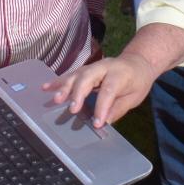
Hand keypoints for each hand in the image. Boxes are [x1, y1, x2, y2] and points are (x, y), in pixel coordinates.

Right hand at [45, 53, 163, 127]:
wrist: (137, 62)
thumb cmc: (137, 81)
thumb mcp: (135, 97)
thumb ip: (119, 108)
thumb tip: (104, 121)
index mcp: (120, 74)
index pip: (109, 90)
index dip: (102, 106)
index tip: (96, 123)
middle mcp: (104, 67)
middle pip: (88, 77)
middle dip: (78, 92)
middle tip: (72, 109)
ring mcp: (93, 66)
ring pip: (76, 75)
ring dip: (64, 87)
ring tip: (55, 100)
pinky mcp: (85, 69)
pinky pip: (70, 75)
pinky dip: (58, 81)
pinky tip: (46, 88)